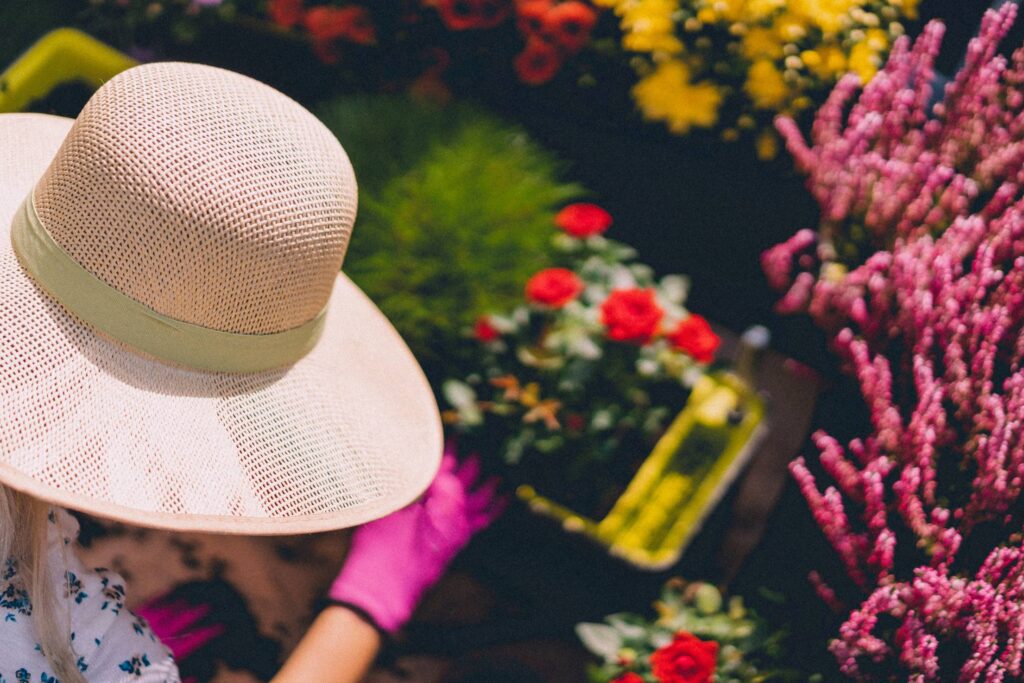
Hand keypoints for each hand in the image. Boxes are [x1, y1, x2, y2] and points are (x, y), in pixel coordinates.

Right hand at [327, 443, 503, 633]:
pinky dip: (496, 507)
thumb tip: (402, 465)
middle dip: (469, 461)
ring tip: (496, 469)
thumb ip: (397, 484)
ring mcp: (457, 526)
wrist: (383, 587)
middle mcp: (448, 508)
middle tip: (475, 446)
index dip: (448, 449)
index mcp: (428, 494)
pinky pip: (484, 520)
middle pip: (464, 477)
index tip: (454, 434)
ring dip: (487, 481)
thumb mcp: (382, 508)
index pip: (442, 464)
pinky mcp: (460, 542)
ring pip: (480, 497)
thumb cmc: (376, 548)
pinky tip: (506, 497)